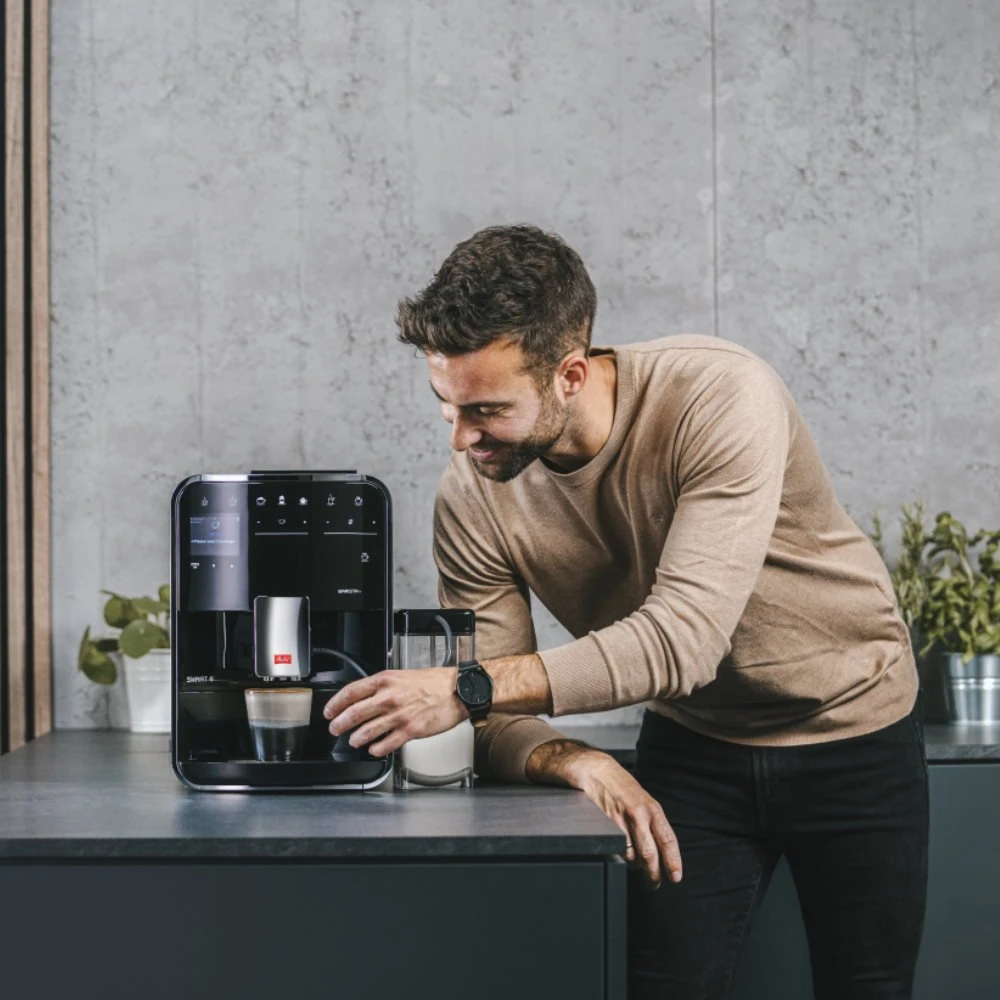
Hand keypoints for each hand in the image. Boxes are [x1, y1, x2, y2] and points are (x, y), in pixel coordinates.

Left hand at [322, 668, 466, 756]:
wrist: (457, 691)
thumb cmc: (435, 682)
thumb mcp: (403, 676)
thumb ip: (384, 686)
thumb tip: (365, 697)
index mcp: (386, 681)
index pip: (351, 692)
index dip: (335, 703)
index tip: (329, 711)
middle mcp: (389, 697)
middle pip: (354, 713)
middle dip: (339, 724)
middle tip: (334, 729)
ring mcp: (399, 715)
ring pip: (367, 731)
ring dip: (356, 738)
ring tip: (353, 741)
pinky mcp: (410, 730)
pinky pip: (386, 744)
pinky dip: (376, 749)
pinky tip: (374, 749)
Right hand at [528, 742, 682, 888]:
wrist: (597, 772)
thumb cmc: (622, 788)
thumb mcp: (644, 801)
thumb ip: (653, 823)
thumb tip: (662, 850)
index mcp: (653, 809)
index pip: (668, 839)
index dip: (673, 861)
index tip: (676, 877)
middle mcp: (640, 815)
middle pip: (650, 854)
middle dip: (654, 874)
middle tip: (654, 884)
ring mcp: (622, 820)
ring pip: (632, 855)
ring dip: (636, 866)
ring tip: (637, 867)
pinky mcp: (606, 824)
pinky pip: (616, 848)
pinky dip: (621, 856)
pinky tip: (622, 854)